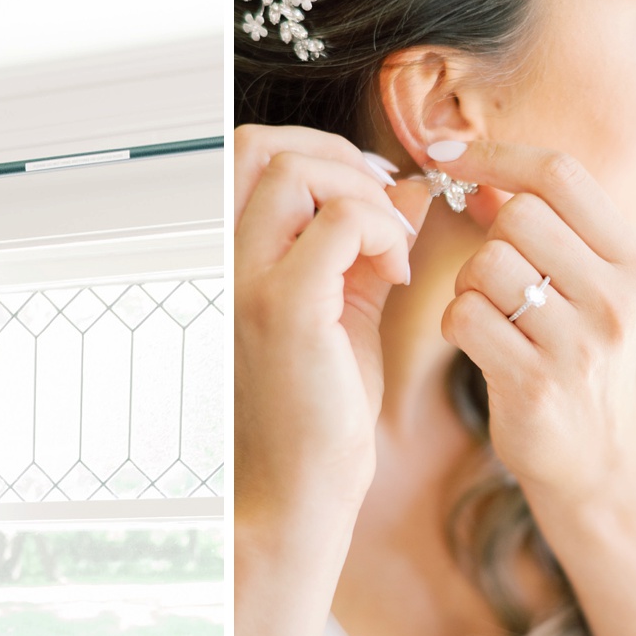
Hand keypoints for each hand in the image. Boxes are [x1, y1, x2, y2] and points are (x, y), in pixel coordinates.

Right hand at [234, 124, 424, 535]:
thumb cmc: (316, 413)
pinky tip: (398, 274)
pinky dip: (381, 230)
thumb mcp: (346, 310)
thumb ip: (369, 245)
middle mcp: (223, 265)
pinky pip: (339, 222)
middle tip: (384, 210)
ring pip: (294, 169)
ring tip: (391, 248)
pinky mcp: (285, 309)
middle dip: (338, 158)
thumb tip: (411, 188)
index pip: (249, 154)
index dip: (319, 152)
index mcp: (230, 262)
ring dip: (362, 193)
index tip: (370, 193)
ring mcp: (247, 284)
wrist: (297, 488)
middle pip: (262, 146)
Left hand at [439, 142, 635, 503]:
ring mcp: (576, 342)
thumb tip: (483, 169)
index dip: (494, 155)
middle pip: (517, 215)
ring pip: (485, 266)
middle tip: (493, 278)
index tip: (448, 154)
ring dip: (467, 287)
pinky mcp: (533, 382)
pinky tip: (476, 342)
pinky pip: (464, 317)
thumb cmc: (578, 362)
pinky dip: (454, 322)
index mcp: (633, 258)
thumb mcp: (593, 289)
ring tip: (491, 316)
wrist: (594, 459)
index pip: (560, 173)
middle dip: (486, 239)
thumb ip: (555, 231)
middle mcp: (614, 295)